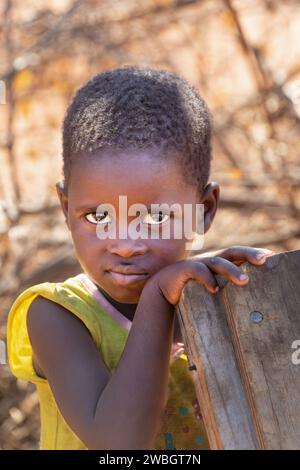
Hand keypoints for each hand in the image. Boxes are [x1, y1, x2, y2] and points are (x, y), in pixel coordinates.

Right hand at [149, 246, 274, 305]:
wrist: (163, 292)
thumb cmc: (190, 291)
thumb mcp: (211, 289)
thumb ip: (226, 290)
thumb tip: (248, 299)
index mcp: (218, 262)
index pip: (239, 254)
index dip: (254, 254)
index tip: (272, 257)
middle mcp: (209, 260)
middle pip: (232, 252)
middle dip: (249, 254)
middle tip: (264, 260)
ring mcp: (197, 263)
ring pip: (217, 262)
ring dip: (231, 270)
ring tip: (244, 281)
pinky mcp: (183, 269)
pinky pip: (197, 270)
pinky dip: (207, 279)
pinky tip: (214, 289)